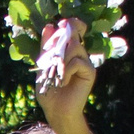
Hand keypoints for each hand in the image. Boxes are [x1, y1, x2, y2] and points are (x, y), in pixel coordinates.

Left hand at [37, 17, 96, 133]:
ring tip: (55, 74)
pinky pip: (77, 61)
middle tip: (52, 58)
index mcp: (69, 50)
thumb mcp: (43, 66)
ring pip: (74, 46)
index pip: (74, 29)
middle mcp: (79, 53)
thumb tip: (50, 26)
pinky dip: (66, 71)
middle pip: (73, 34)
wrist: (56, 110)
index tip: (61, 23)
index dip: (70, 23)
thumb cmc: (49, 91)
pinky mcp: (90, 71)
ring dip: (60, 59)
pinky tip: (62, 82)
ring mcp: (86, 62)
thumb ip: (46, 47)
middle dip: (60, 42)